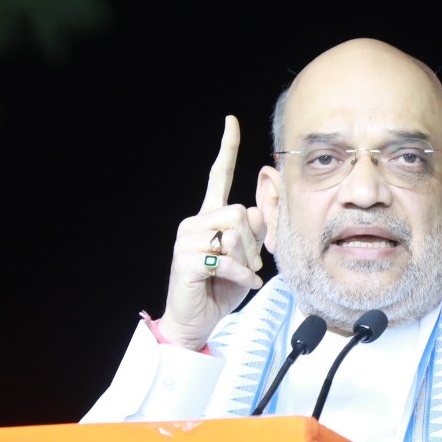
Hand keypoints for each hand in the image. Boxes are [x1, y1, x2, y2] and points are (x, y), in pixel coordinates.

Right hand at [157, 115, 265, 349]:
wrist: (197, 319)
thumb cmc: (221, 288)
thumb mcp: (246, 257)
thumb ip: (254, 232)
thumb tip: (254, 212)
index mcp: (210, 217)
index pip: (218, 176)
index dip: (227, 149)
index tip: (231, 122)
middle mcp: (195, 222)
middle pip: (238, 211)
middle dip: (253, 241)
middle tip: (251, 264)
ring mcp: (188, 240)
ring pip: (233, 231)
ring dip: (247, 258)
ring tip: (244, 274)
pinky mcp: (186, 260)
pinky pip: (226, 259)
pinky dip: (241, 275)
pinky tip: (244, 285)